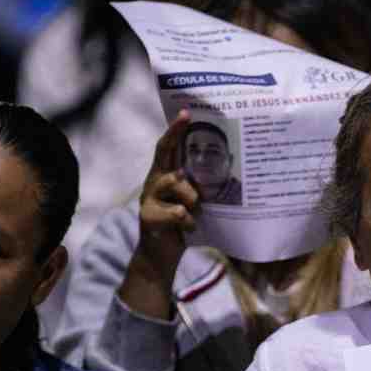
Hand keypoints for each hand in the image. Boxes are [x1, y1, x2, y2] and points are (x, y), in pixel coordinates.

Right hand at [134, 110, 197, 286]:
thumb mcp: (193, 201)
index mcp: (163, 175)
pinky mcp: (148, 217)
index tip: (186, 113)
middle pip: (166, 160)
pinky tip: (190, 229)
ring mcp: (147, 199)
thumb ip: (198, 185)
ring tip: (196, 212)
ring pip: (177, 185)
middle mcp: (152, 183)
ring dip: (193, 199)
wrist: (161, 256)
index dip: (174, 130)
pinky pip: (179, 212)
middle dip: (180, 149)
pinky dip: (190, 222)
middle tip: (191, 154)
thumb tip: (222, 170)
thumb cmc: (181, 225)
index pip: (166, 147)